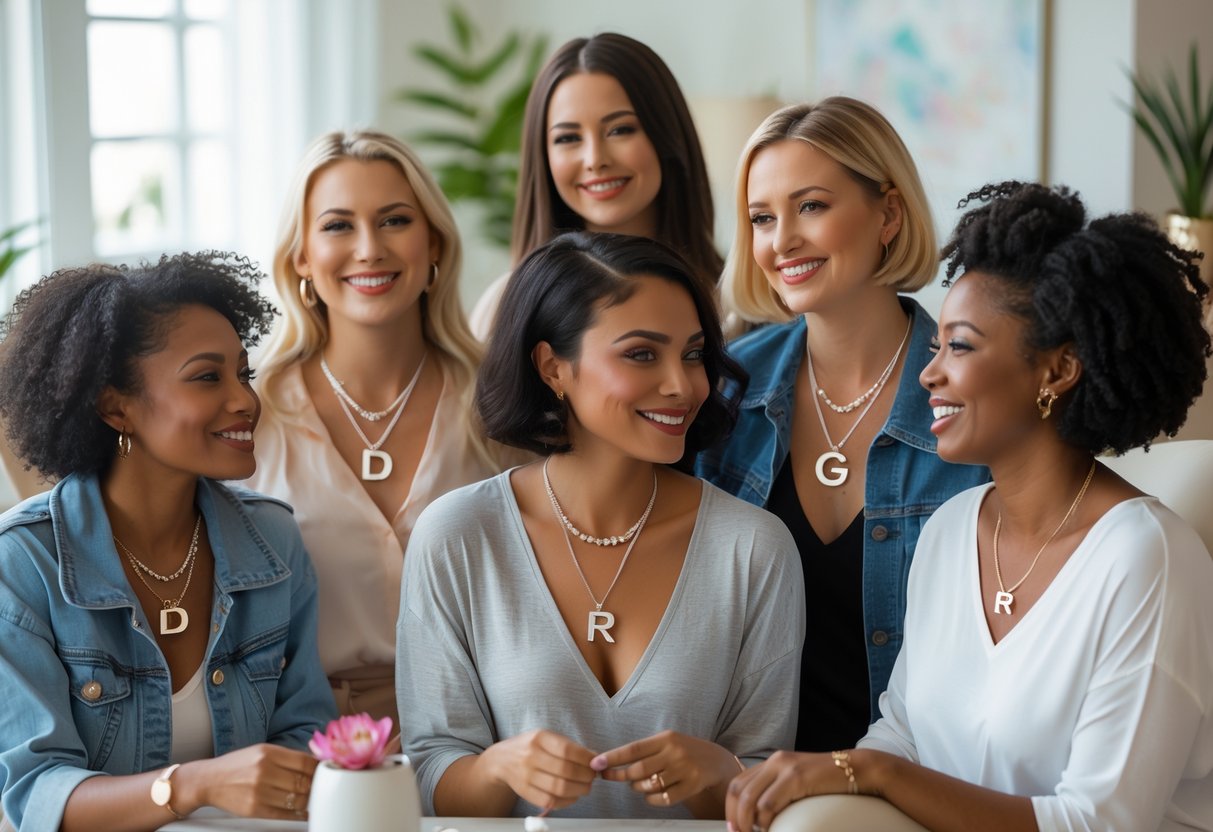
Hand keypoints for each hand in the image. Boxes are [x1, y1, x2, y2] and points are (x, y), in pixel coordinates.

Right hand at [183, 743, 318, 819]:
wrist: (208, 781)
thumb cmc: (238, 765)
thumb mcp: (261, 751)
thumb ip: (287, 757)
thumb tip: (315, 763)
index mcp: (268, 752)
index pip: (306, 762)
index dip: (320, 769)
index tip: (326, 772)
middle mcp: (264, 770)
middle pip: (303, 782)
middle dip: (316, 786)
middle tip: (322, 787)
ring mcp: (259, 791)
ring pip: (297, 799)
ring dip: (308, 800)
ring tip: (312, 798)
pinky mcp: (254, 809)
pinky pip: (285, 814)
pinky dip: (299, 814)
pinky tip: (304, 811)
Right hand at [480, 729, 596, 811]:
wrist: (502, 760)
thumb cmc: (530, 747)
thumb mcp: (546, 737)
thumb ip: (569, 746)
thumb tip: (595, 758)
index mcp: (539, 738)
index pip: (567, 750)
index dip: (586, 758)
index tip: (596, 762)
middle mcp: (531, 756)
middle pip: (566, 770)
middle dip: (586, 776)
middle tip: (593, 777)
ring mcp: (526, 776)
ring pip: (560, 788)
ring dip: (579, 790)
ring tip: (586, 787)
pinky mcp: (525, 792)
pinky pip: (550, 801)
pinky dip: (567, 801)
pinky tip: (573, 795)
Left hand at [592, 730, 738, 807]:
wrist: (715, 761)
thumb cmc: (683, 751)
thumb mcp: (667, 742)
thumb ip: (644, 750)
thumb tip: (611, 760)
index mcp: (666, 738)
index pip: (634, 748)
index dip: (613, 757)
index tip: (597, 763)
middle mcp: (675, 753)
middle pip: (638, 769)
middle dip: (620, 775)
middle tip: (610, 776)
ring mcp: (684, 770)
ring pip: (649, 785)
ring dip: (637, 787)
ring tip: (637, 784)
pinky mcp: (691, 787)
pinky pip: (663, 799)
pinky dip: (651, 799)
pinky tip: (650, 794)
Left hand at [725, 750, 853, 831]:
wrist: (858, 769)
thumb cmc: (830, 782)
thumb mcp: (798, 782)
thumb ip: (780, 790)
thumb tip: (761, 814)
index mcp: (772, 762)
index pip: (738, 783)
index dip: (730, 808)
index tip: (734, 828)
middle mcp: (774, 761)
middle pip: (737, 790)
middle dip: (734, 817)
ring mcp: (785, 767)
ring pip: (749, 798)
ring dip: (746, 823)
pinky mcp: (796, 777)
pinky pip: (768, 803)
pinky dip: (764, 821)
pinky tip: (770, 829)